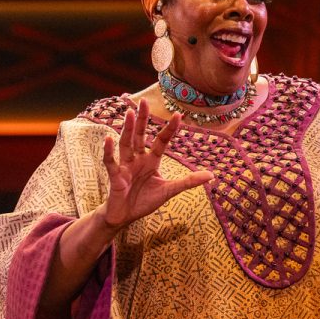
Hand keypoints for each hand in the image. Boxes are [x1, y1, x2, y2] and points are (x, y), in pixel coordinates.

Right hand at [100, 98, 212, 229]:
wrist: (125, 217)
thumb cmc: (144, 201)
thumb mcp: (169, 190)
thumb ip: (188, 181)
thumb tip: (211, 175)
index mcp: (151, 160)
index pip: (161, 141)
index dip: (169, 129)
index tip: (178, 115)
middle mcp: (137, 159)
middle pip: (140, 135)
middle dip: (143, 119)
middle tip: (144, 101)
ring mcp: (125, 166)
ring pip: (126, 143)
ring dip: (128, 129)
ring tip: (130, 113)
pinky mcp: (115, 176)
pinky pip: (110, 161)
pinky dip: (108, 151)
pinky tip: (108, 138)